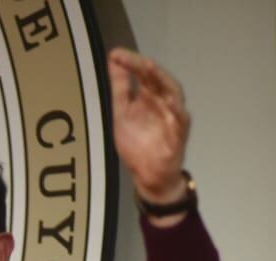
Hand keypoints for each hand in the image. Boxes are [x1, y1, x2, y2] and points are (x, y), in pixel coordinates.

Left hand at [108, 47, 191, 204]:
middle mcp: (164, 102)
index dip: (131, 63)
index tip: (115, 54)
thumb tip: (113, 60)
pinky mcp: (179, 134)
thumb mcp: (122, 112)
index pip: (143, 75)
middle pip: (158, 80)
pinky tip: (169, 101)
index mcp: (150, 96)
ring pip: (172, 94)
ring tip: (149, 69)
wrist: (149, 174)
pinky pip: (180, 120)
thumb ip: (120, 87)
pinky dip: (175, 109)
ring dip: (161, 80)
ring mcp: (174, 116)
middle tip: (133, 59)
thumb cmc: (138, 142)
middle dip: (145, 68)